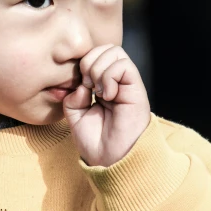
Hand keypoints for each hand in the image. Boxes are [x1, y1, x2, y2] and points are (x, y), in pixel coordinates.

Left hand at [63, 45, 150, 166]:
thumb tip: (82, 84)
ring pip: (115, 52)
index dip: (83, 63)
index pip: (95, 55)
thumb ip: (74, 97)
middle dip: (90, 62)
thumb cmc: (97, 143)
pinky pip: (124, 66)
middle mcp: (117, 82)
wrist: (111, 161)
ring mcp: (127, 85)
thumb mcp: (75, 117)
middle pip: (106, 48)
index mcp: (103, 86)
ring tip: (98, 92)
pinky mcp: (136, 90)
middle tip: (88, 86)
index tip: (79, 86)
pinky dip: (110, 76)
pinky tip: (108, 95)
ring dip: (99, 69)